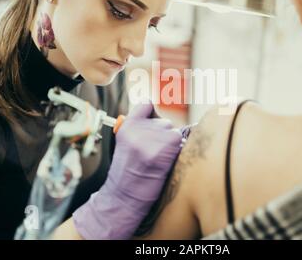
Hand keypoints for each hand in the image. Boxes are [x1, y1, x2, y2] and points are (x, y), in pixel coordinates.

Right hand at [72, 100, 182, 239]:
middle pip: (164, 121)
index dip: (153, 114)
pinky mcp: (161, 149)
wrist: (122, 197)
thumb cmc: (127, 173)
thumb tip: (162, 121)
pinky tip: (164, 163)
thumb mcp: (126, 144)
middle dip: (164, 136)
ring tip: (158, 160)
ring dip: (171, 145)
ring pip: (172, 131)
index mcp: (126, 125)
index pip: (146, 104)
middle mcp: (137, 128)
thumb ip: (140, 129)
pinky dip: (175, 151)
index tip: (154, 125)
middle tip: (154, 154)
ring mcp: (149, 137)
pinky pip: (178, 140)